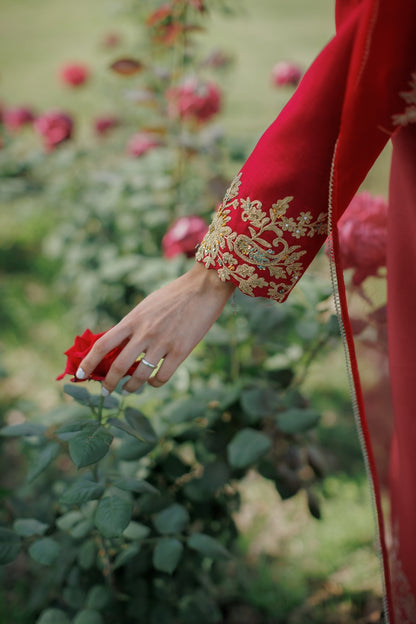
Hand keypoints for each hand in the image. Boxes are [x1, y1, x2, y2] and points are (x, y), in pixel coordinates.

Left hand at [76, 262, 235, 393]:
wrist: (203, 288)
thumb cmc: (173, 296)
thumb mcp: (145, 306)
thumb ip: (132, 325)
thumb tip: (117, 345)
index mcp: (133, 320)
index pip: (103, 344)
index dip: (88, 362)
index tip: (80, 374)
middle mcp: (144, 333)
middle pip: (118, 366)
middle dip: (108, 383)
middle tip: (105, 391)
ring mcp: (163, 343)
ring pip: (139, 376)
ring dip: (131, 388)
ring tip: (128, 390)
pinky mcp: (181, 351)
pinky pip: (162, 377)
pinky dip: (154, 383)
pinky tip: (153, 381)